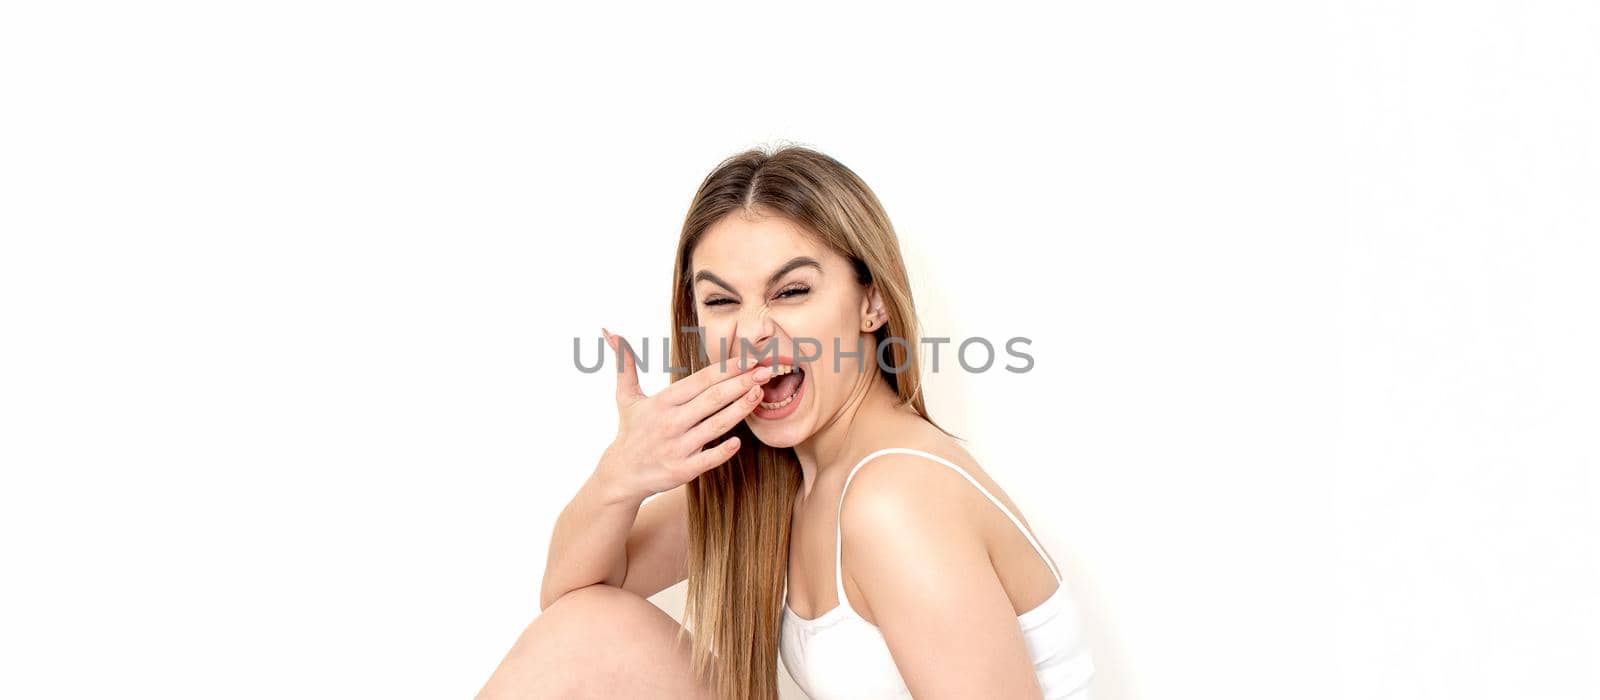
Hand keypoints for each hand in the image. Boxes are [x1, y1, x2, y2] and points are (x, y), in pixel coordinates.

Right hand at [594, 328, 772, 501]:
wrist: (620, 474)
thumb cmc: (630, 431)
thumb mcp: (626, 396)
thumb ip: (624, 364)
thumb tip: (610, 332)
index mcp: (663, 402)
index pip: (700, 380)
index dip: (726, 368)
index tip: (750, 358)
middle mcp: (671, 422)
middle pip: (712, 399)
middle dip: (741, 383)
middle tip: (767, 371)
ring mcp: (677, 447)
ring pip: (715, 425)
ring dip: (740, 409)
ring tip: (760, 394)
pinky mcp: (682, 470)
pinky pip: (708, 459)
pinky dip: (723, 450)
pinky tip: (739, 441)